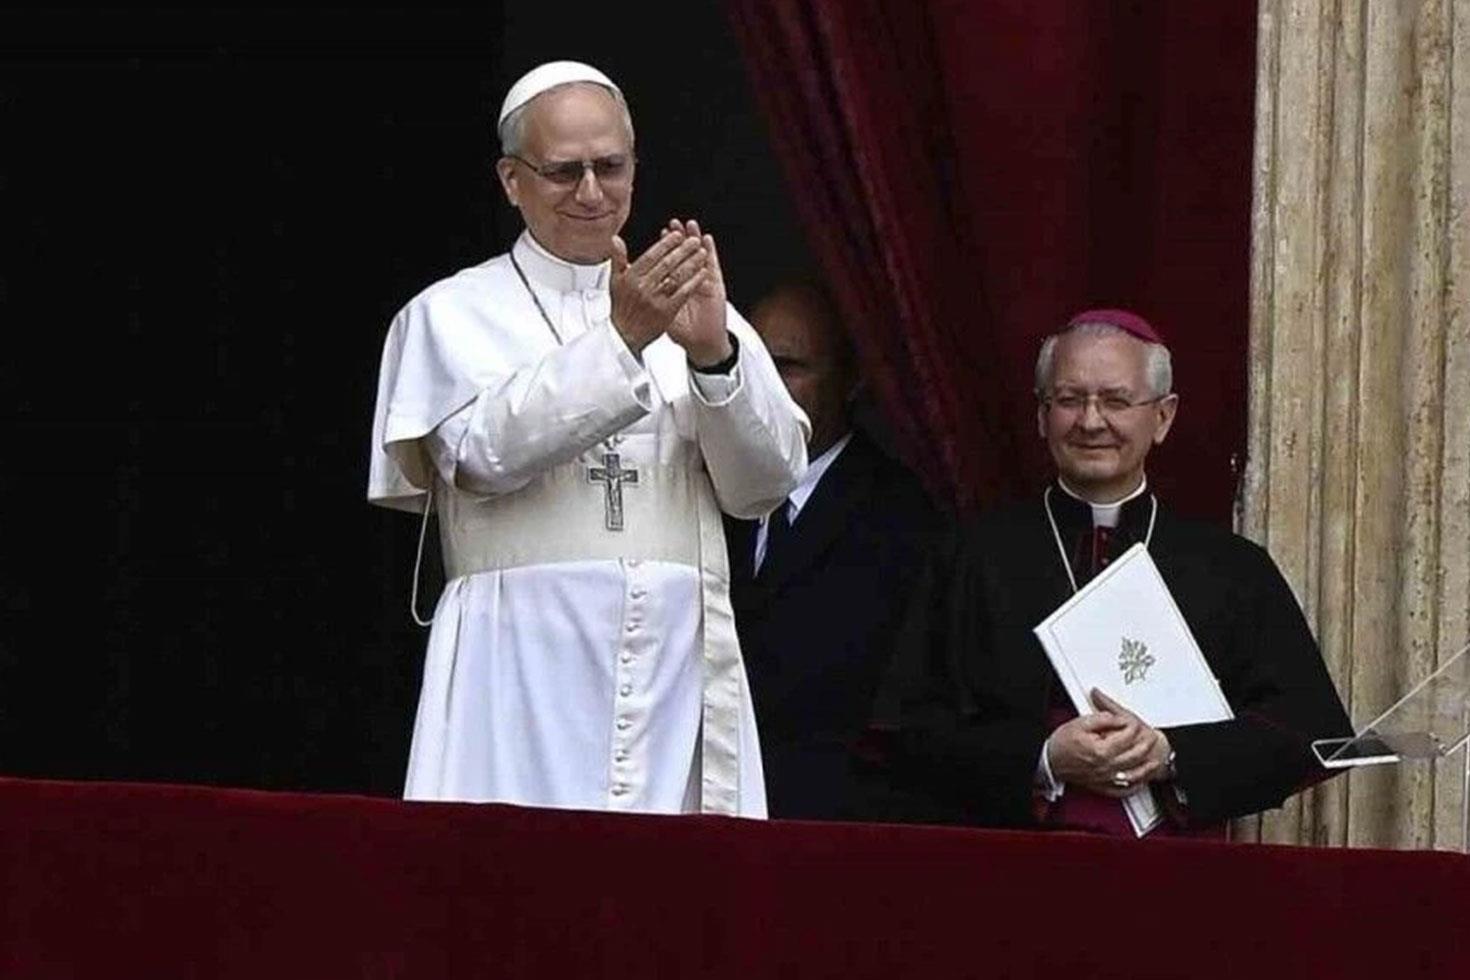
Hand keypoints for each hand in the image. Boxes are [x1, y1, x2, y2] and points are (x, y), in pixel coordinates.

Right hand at [609, 230, 709, 354]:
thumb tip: (616, 239)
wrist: (625, 336)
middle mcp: (643, 287)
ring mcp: (656, 300)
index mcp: (631, 277)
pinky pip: (683, 293)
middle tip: (693, 240)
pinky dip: (694, 282)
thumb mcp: (615, 281)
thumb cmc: (622, 308)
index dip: (665, 243)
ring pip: (676, 276)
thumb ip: (617, 258)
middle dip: (682, 250)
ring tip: (701, 253)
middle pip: (666, 264)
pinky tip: (702, 273)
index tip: (677, 235)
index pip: (651, 255)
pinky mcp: (667, 311)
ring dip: (691, 263)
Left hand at [662, 219, 730, 366]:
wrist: (700, 342)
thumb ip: (648, 296)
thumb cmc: (682, 329)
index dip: (666, 247)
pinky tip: (707, 240)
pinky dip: (711, 253)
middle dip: (679, 239)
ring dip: (695, 240)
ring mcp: (704, 282)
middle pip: (684, 255)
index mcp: (675, 285)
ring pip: (699, 257)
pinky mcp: (715, 287)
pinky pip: (713, 267)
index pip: (670, 260)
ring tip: (690, 225)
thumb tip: (633, 284)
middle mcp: (688, 281)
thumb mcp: (661, 311)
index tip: (663, 233)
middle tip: (675, 224)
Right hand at [1044, 688, 1171, 797]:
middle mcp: (1107, 766)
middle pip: (1135, 754)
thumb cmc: (1061, 745)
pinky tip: (1139, 780)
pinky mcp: (1103, 787)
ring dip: (1147, 767)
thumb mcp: (1079, 723)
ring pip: (1134, 774)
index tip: (1131, 720)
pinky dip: (1135, 785)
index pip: (1127, 735)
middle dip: (1146, 744)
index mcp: (1102, 750)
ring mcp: (1106, 778)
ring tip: (1153, 759)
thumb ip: (1101, 718)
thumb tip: (1116, 718)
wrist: (1048, 763)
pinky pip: (1124, 790)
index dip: (1132, 724)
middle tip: (1151, 736)